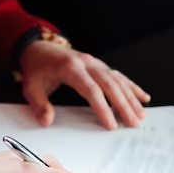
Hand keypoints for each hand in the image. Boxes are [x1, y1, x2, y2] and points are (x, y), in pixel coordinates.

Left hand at [20, 41, 150, 129]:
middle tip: (133, 122)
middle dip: (123, 105)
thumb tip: (47, 121)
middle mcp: (87, 63)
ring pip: (118, 80)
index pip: (91, 90)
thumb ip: (39, 104)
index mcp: (71, 67)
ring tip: (140, 114)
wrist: (38, 48)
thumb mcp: (30, 87)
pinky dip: (132, 87)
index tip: (111, 124)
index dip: (103, 108)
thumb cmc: (36, 68)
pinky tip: (143, 97)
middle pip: (110, 84)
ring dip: (131, 97)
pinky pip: (118, 76)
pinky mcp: (99, 65)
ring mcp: (95, 63)